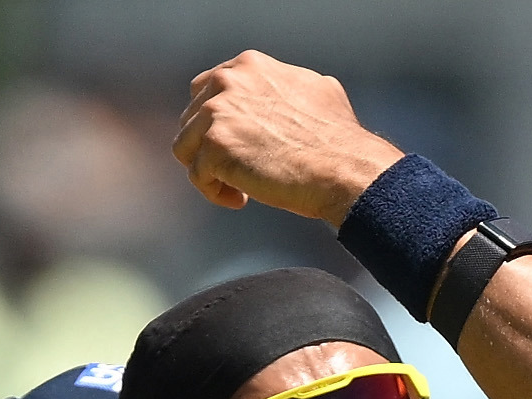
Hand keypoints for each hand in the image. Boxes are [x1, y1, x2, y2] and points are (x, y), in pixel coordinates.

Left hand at [174, 53, 405, 221]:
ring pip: (186, 147)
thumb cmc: (338, 139)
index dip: (217, 122)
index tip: (235, 144)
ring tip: (238, 188)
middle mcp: (227, 82)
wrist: (344, 167)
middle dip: (209, 146)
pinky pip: (197, 176)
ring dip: (209, 170)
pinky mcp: (214, 147)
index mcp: (248, 66)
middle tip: (236, 170)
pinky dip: (215, 192)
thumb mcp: (315, 90)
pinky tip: (240, 200)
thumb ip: (284, 87)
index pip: (208, 89)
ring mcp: (216, 113)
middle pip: (191, 118)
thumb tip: (283, 93)